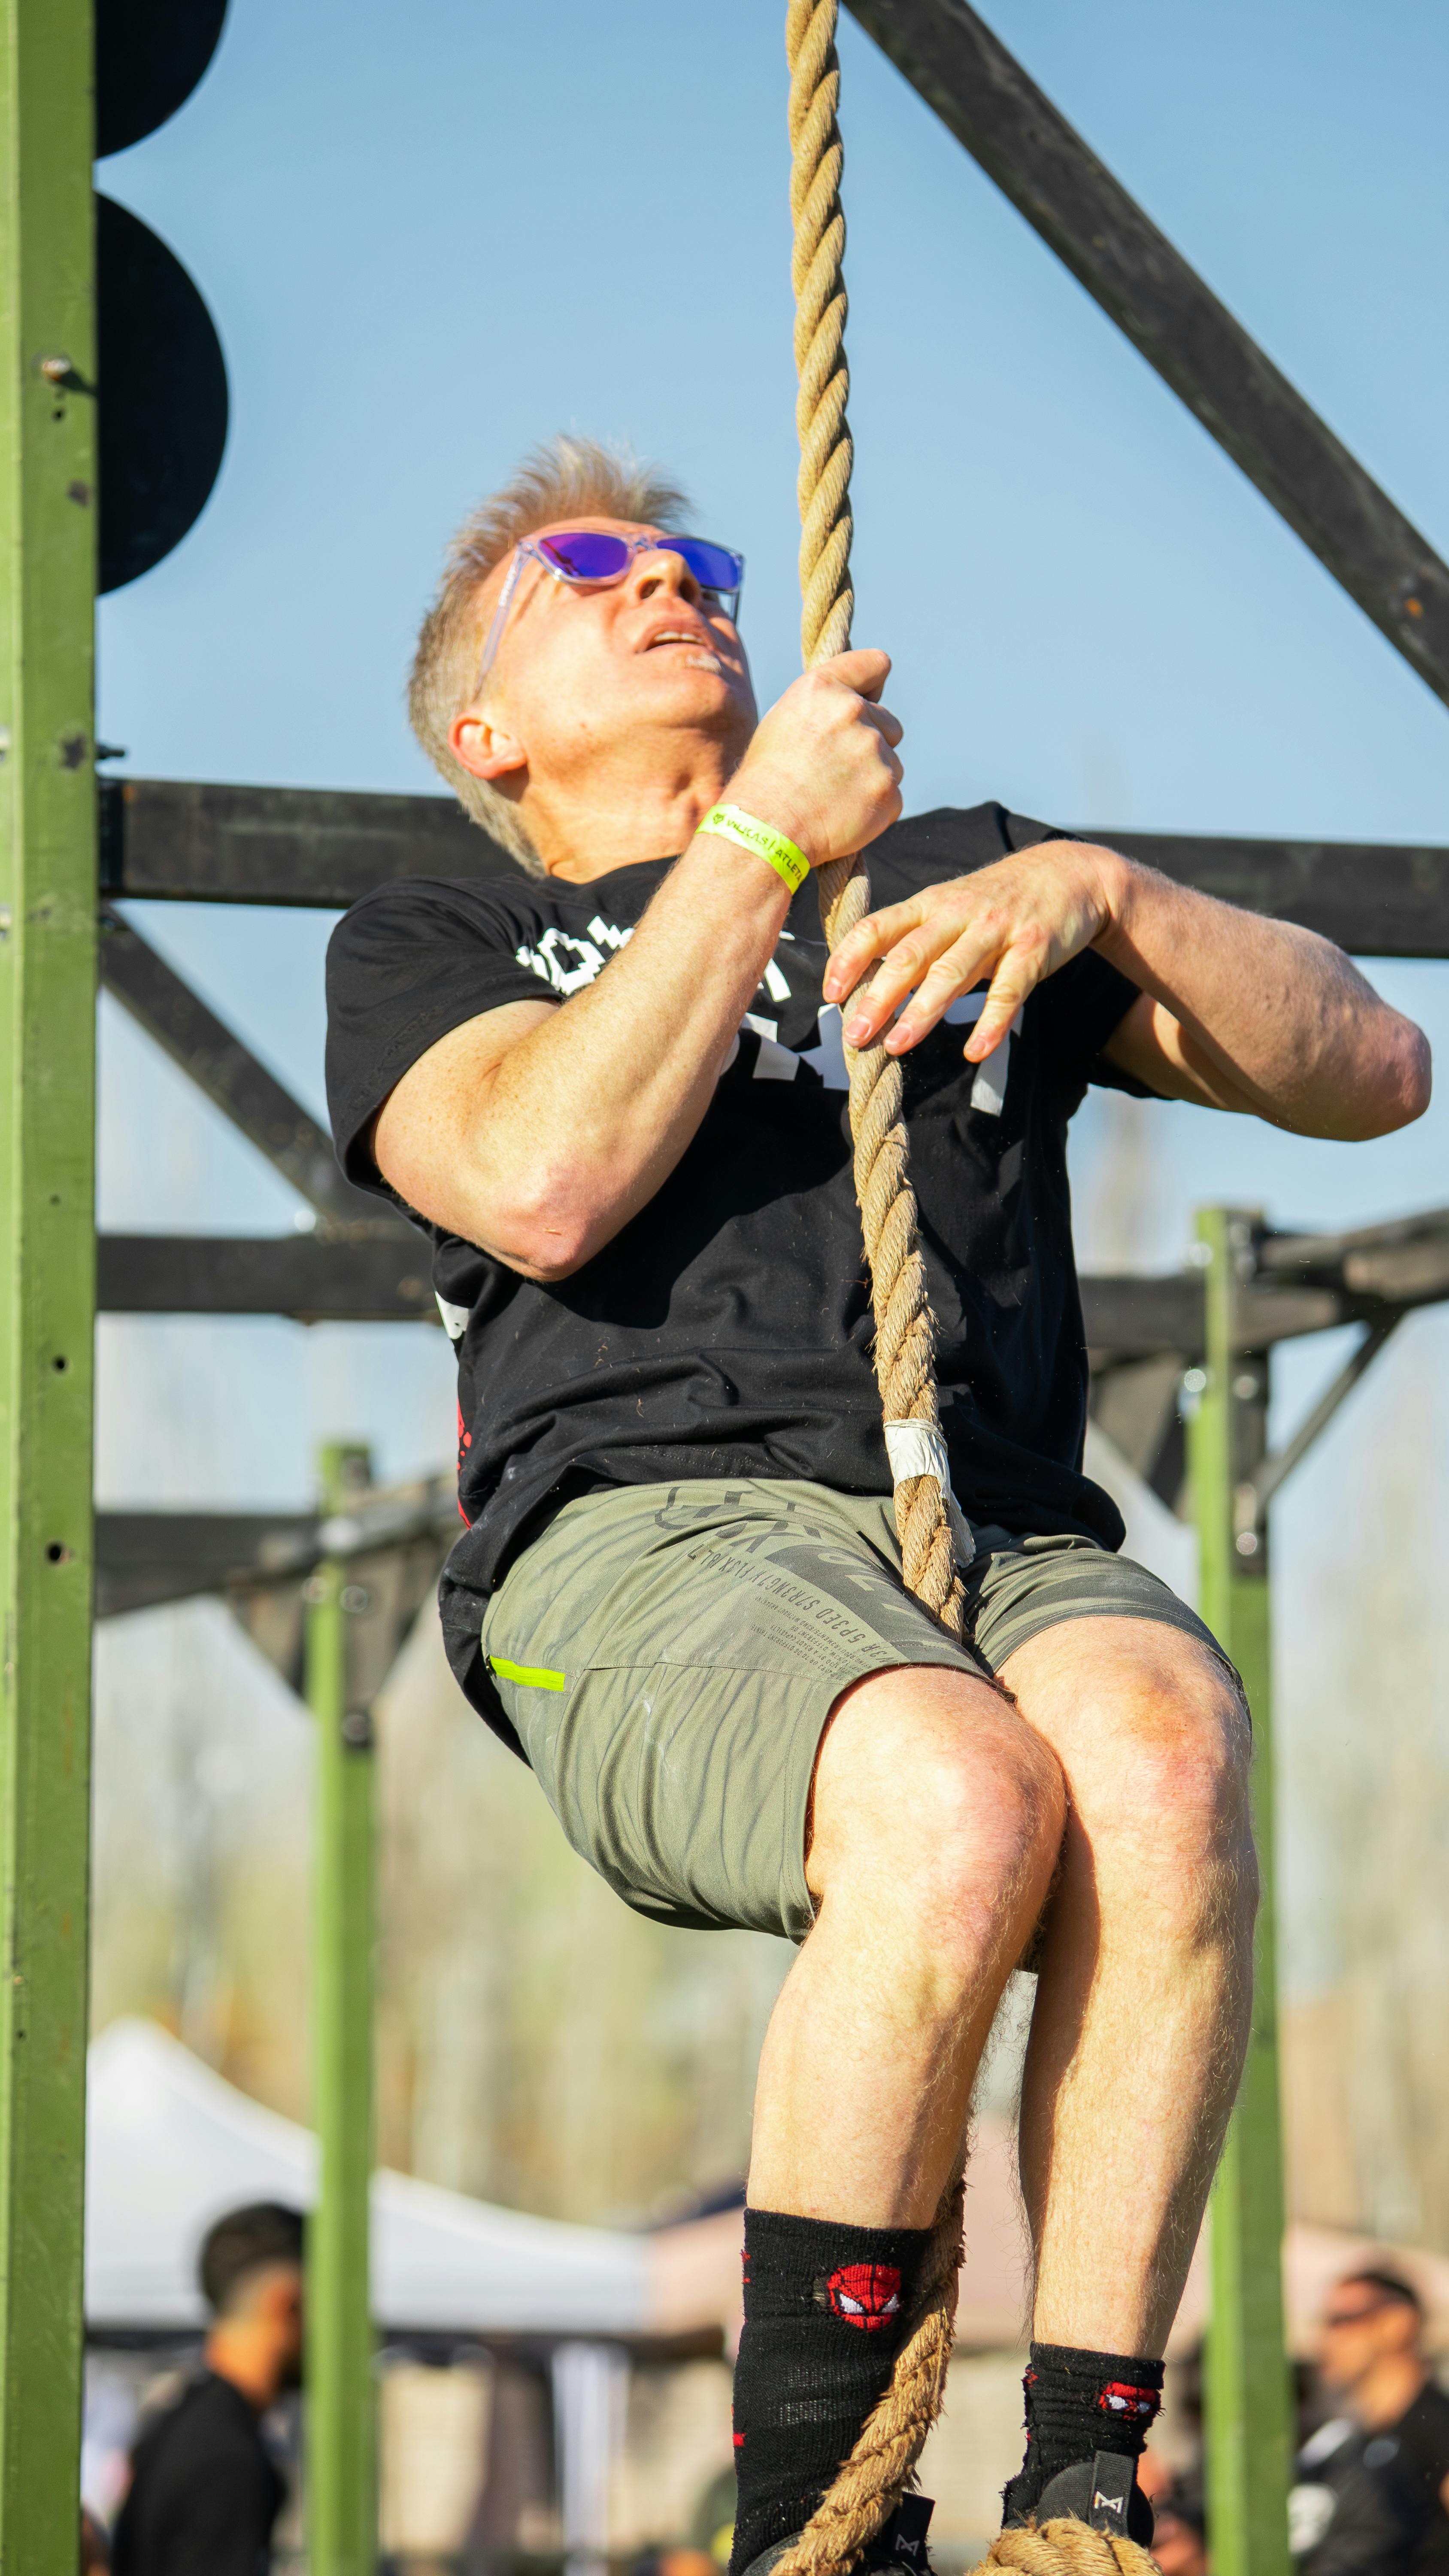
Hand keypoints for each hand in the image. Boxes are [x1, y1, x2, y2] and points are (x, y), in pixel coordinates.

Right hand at [727, 650, 903, 869]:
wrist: (765, 830)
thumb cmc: (766, 778)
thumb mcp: (785, 719)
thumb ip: (826, 703)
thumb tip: (860, 704)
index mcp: (824, 688)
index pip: (876, 665)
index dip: (874, 684)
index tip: (870, 698)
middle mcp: (854, 712)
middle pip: (889, 722)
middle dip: (871, 741)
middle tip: (835, 768)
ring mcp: (876, 753)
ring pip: (891, 762)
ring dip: (872, 776)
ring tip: (832, 795)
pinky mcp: (889, 791)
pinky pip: (892, 795)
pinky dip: (874, 807)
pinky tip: (842, 814)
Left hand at [822, 839, 1124, 1060]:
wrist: (1070, 874)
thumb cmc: (997, 901)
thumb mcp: (951, 908)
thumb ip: (916, 941)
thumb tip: (867, 986)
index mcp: (930, 903)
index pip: (877, 927)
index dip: (849, 960)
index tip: (830, 994)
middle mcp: (958, 913)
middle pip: (909, 955)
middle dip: (877, 997)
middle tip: (854, 1036)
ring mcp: (996, 930)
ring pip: (952, 973)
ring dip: (921, 1013)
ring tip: (896, 1046)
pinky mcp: (1033, 950)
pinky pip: (1008, 992)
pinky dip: (991, 1024)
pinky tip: (974, 1052)